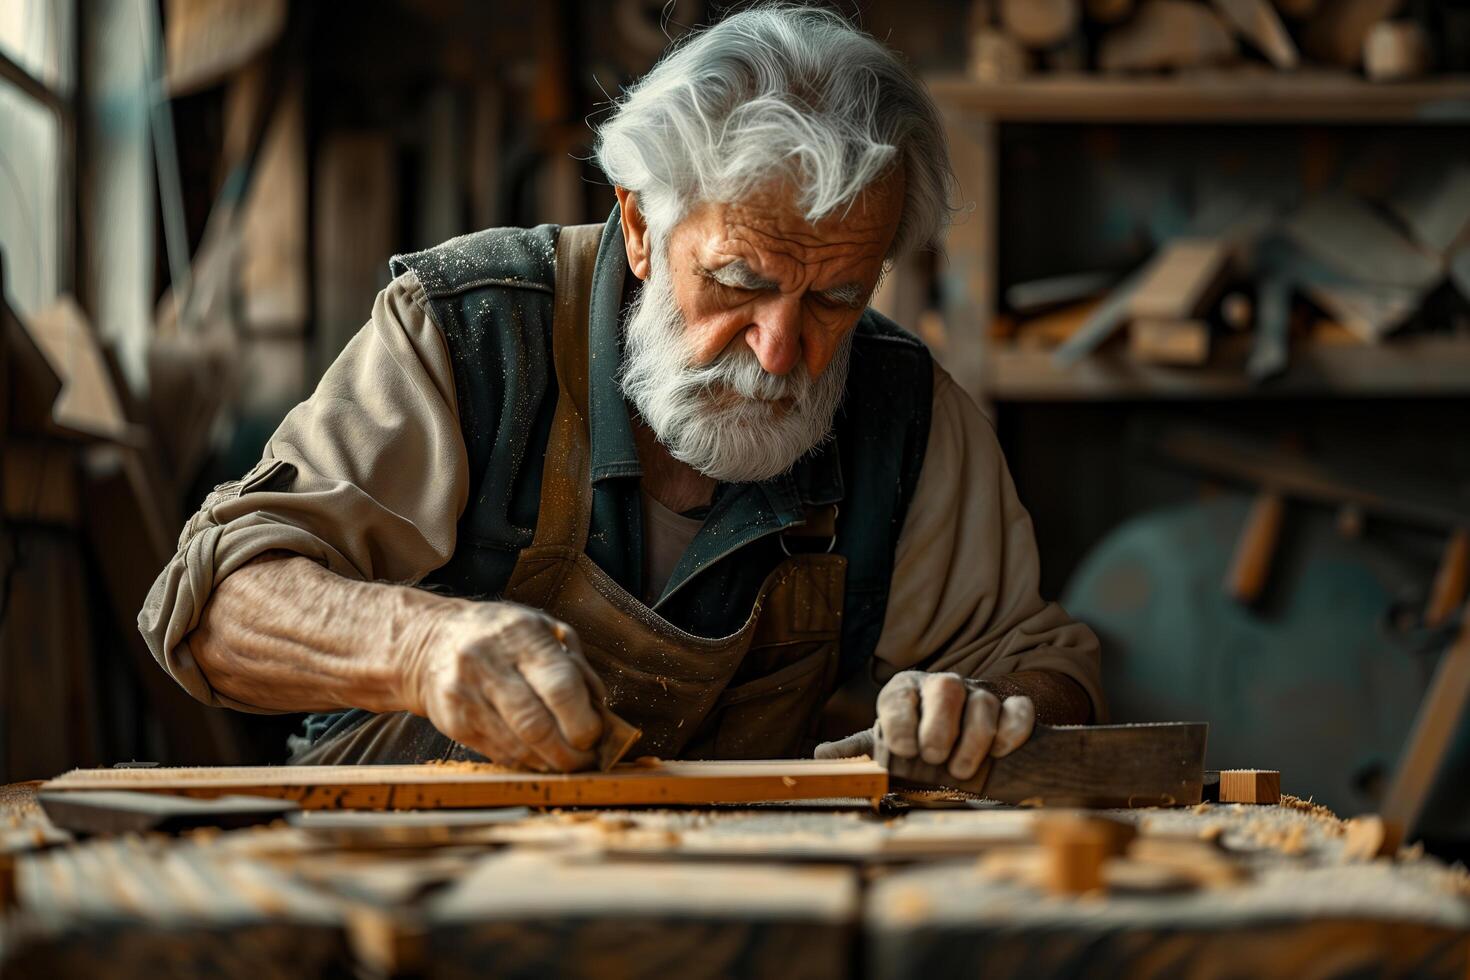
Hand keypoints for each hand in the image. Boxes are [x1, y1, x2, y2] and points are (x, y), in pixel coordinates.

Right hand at [403, 601, 605, 770]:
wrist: (430, 641)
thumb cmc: (499, 634)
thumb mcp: (543, 629)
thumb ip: (576, 666)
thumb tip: (600, 710)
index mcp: (520, 635)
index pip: (561, 688)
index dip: (584, 722)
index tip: (597, 735)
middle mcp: (489, 664)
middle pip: (538, 726)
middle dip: (570, 753)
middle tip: (587, 760)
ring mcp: (467, 695)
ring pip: (518, 747)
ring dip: (550, 763)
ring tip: (568, 762)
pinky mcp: (453, 722)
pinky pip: (499, 754)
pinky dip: (526, 762)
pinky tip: (540, 758)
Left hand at [814, 671, 1033, 780]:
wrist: (963, 724)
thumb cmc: (916, 735)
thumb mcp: (887, 741)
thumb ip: (858, 750)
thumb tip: (819, 756)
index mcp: (905, 690)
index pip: (899, 695)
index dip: (900, 720)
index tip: (901, 750)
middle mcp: (942, 686)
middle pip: (945, 689)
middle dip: (939, 724)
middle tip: (932, 757)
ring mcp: (979, 694)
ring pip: (983, 702)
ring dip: (974, 738)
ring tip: (961, 770)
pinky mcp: (1010, 707)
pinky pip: (1019, 709)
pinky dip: (1013, 729)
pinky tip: (1001, 752)